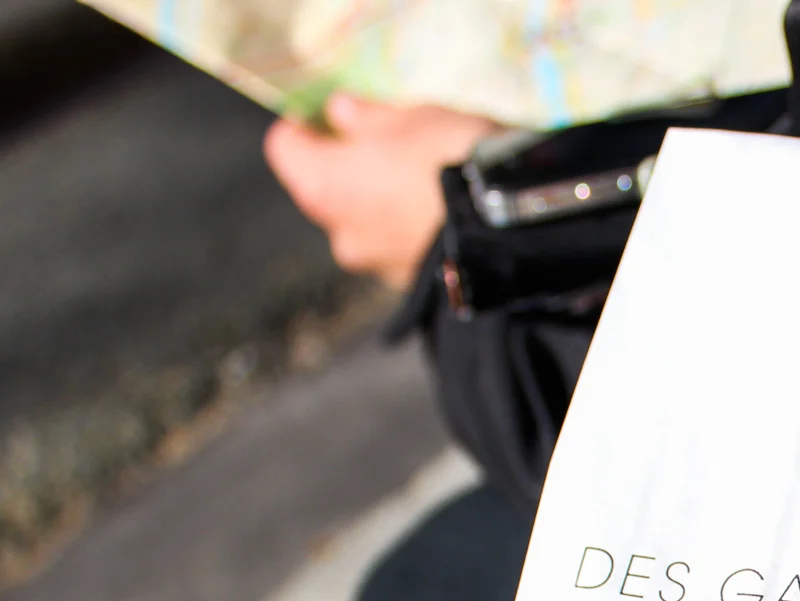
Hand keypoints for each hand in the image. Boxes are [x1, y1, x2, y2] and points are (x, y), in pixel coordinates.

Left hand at [264, 94, 503, 288]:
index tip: (338, 114)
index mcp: (322, 187)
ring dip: (382, 205)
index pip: (285, 148)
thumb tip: (340, 114)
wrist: (514, 228)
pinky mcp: (411, 289)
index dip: (308, 126)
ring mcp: (374, 268)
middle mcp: (338, 235)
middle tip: (392, 149)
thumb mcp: (410, 117)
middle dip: (351, 170)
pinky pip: (398, 250)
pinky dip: (410, 233)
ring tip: (428, 187)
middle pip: (326, 192)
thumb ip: (367, 116)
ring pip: (364, 225)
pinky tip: (445, 218)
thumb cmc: (450, 159)